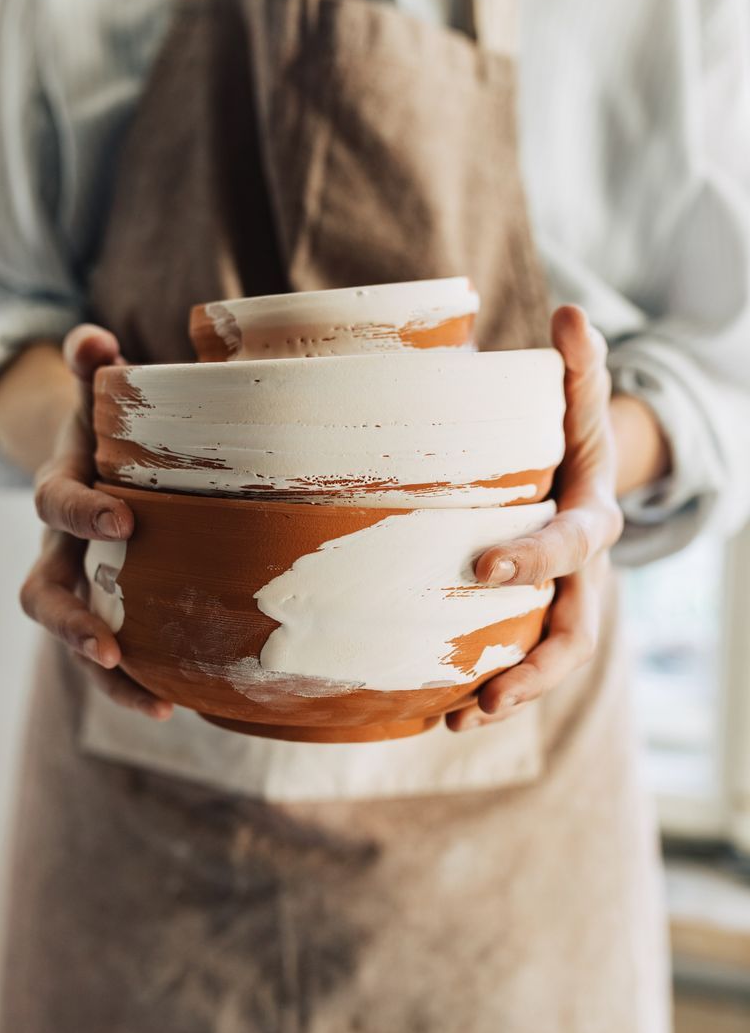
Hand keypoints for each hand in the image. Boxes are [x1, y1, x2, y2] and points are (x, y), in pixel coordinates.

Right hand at [19, 325, 172, 719]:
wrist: (93, 469)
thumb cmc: (106, 434)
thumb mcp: (98, 401)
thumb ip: (94, 368)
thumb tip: (95, 337)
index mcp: (59, 491)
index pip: (54, 504)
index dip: (81, 513)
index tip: (123, 522)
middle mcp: (58, 548)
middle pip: (43, 593)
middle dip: (72, 622)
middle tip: (109, 643)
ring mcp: (77, 586)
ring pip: (72, 637)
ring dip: (105, 672)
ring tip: (153, 702)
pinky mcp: (103, 613)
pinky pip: (109, 656)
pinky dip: (134, 683)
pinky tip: (176, 705)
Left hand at [446, 305, 623, 731]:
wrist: (583, 485)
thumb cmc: (571, 443)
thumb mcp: (580, 404)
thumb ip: (579, 366)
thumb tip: (570, 311)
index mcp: (591, 520)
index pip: (571, 544)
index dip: (535, 557)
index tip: (485, 567)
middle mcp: (584, 574)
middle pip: (574, 630)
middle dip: (534, 665)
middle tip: (486, 693)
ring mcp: (562, 605)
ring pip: (548, 662)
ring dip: (510, 697)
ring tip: (458, 722)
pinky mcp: (535, 622)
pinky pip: (519, 665)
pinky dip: (488, 692)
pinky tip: (442, 714)